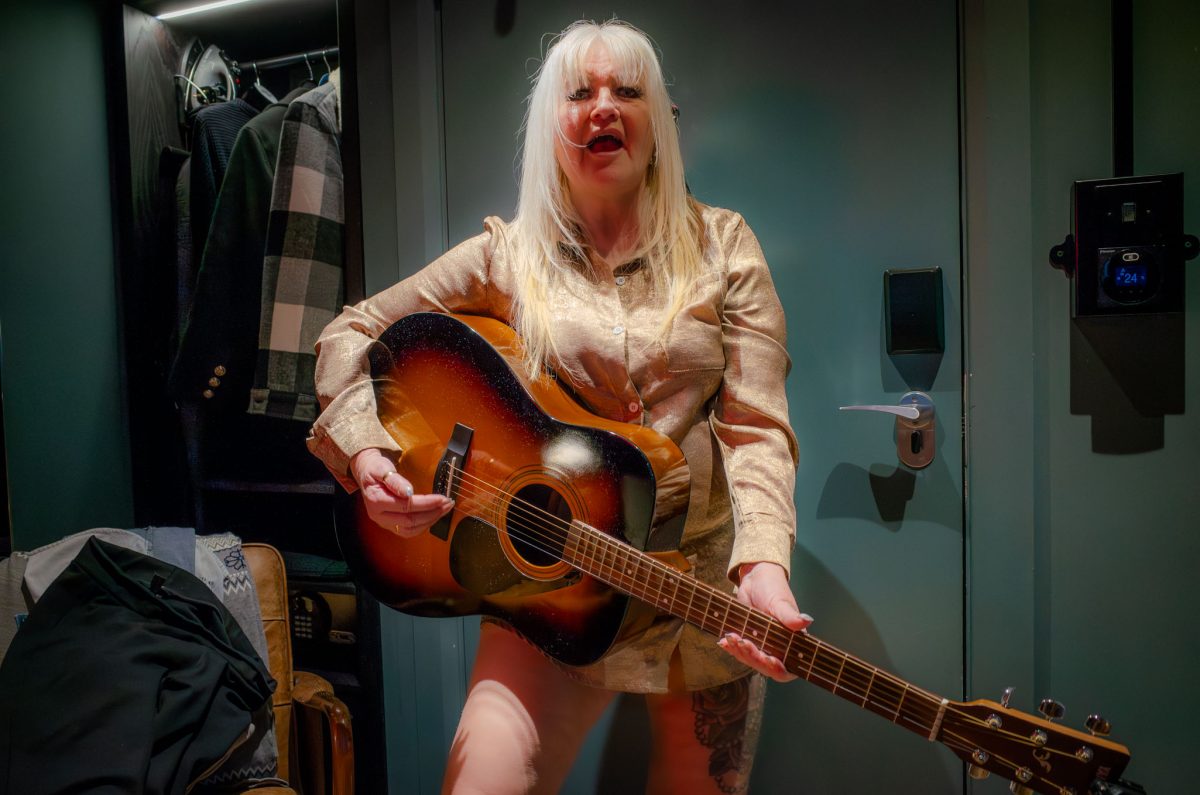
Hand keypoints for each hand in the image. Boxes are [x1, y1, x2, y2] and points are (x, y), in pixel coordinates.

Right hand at [350, 448, 453, 537]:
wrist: (366, 471)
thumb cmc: (375, 467)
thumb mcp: (382, 467)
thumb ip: (395, 480)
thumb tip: (408, 492)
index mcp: (376, 500)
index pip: (406, 506)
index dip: (427, 503)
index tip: (442, 497)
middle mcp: (378, 515)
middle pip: (409, 521)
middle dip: (432, 513)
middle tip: (448, 503)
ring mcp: (384, 522)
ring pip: (410, 530)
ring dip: (430, 521)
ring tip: (444, 509)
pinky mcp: (390, 525)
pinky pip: (408, 531)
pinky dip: (423, 525)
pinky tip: (434, 516)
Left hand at [718, 561, 812, 682]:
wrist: (755, 579)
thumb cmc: (773, 588)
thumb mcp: (780, 602)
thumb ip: (790, 615)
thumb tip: (806, 620)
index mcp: (792, 643)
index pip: (788, 668)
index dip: (779, 669)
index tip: (769, 659)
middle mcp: (778, 648)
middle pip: (766, 667)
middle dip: (753, 657)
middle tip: (743, 641)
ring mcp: (762, 645)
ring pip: (751, 660)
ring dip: (740, 652)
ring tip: (730, 636)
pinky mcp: (749, 640)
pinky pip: (740, 651)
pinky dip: (732, 648)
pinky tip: (723, 642)